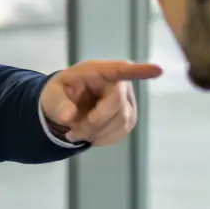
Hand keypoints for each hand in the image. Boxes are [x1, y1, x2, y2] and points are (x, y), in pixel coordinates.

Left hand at [40, 60, 161, 146]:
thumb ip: (57, 104)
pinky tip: (89, 135)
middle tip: (71, 132)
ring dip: (96, 134)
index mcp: (98, 71)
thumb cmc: (60, 94)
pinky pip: (121, 132)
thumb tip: (68, 116)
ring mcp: (126, 101)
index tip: (159, 70)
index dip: (140, 71)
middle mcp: (118, 83)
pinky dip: (102, 139)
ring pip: (122, 122)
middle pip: (118, 105)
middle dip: (95, 123)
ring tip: (75, 133)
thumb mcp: (50, 96)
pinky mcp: (128, 118)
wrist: (65, 107)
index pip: (121, 70)